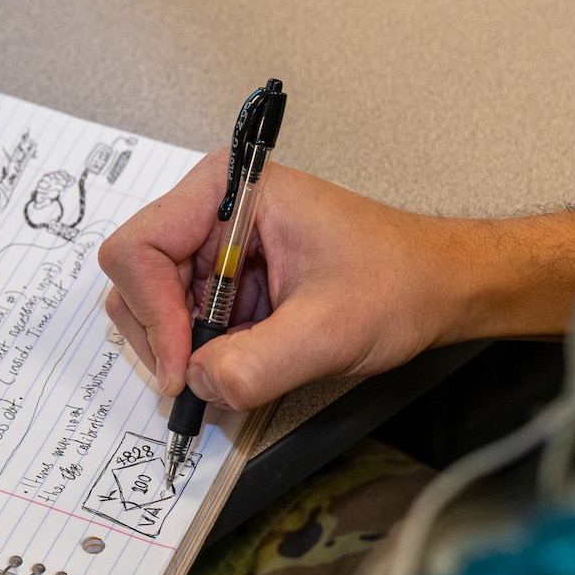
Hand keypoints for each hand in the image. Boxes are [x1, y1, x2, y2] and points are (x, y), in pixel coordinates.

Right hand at [99, 151, 574, 411]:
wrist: (439, 287)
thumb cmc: (398, 283)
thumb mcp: (328, 332)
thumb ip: (255, 364)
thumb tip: (197, 385)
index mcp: (229, 188)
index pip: (139, 247)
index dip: (151, 313)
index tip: (184, 367)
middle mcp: (213, 207)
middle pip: (135, 278)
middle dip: (163, 336)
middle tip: (200, 381)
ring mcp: (216, 244)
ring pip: (152, 305)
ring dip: (183, 349)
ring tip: (238, 366)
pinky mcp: (227, 277)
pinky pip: (184, 322)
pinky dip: (202, 354)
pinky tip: (246, 361)